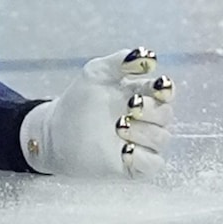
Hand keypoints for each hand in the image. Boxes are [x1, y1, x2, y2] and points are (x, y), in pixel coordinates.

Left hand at [19, 48, 174, 178]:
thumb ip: (120, 61)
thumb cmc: (79, 101)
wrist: (56, 132)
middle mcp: (146, 119)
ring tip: (118, 127)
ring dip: (144, 132)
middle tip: (130, 106)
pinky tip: (125, 150)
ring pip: (162, 138)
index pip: (165, 91)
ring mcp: (142, 143)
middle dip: (151, 110)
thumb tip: (148, 57)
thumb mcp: (96, 73)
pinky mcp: (135, 165)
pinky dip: (143, 157)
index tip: (154, 86)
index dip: (164, 89)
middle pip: (166, 114)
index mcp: (142, 95)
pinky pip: (154, 164)